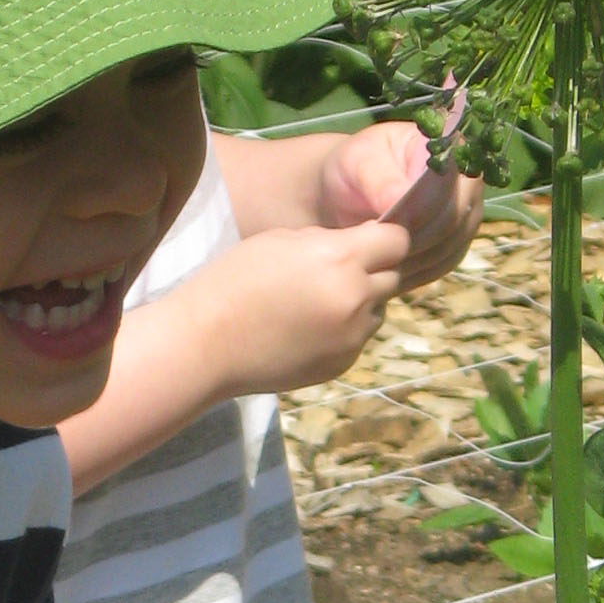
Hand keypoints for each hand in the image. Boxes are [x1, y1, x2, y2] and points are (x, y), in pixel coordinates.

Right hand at [193, 219, 412, 395]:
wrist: (206, 344)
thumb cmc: (233, 283)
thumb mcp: (282, 241)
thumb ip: (328, 242)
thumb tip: (359, 246)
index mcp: (340, 259)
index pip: (396, 241)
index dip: (384, 238)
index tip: (367, 241)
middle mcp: (354, 299)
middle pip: (392, 276)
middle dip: (372, 271)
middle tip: (335, 273)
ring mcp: (351, 337)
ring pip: (377, 310)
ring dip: (360, 303)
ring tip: (317, 304)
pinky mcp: (342, 364)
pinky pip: (358, 338)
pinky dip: (343, 331)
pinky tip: (307, 329)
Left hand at [318, 122, 481, 292]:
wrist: (348, 190)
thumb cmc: (353, 168)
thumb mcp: (357, 163)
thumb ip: (379, 179)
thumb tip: (397, 198)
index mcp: (448, 145)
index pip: (448, 184)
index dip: (420, 210)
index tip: (384, 224)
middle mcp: (466, 179)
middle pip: (455, 218)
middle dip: (416, 237)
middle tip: (378, 248)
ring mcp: (466, 211)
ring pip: (453, 244)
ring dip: (417, 258)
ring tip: (380, 260)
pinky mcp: (456, 240)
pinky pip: (447, 261)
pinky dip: (420, 271)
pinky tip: (392, 271)